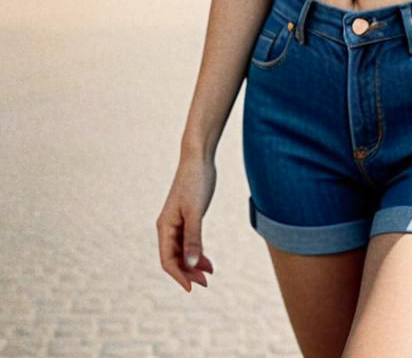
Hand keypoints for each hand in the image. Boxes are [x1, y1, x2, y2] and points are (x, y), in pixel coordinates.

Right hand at [156, 155, 216, 291]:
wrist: (199, 159)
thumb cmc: (196, 182)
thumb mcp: (195, 212)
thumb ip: (194, 238)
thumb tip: (192, 265)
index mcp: (165, 227)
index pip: (168, 260)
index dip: (179, 276)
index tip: (192, 288)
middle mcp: (168, 227)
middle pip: (174, 258)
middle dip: (188, 273)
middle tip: (205, 283)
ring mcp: (177, 222)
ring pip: (182, 251)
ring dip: (193, 264)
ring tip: (209, 274)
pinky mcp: (187, 217)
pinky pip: (189, 242)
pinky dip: (197, 252)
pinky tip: (208, 260)